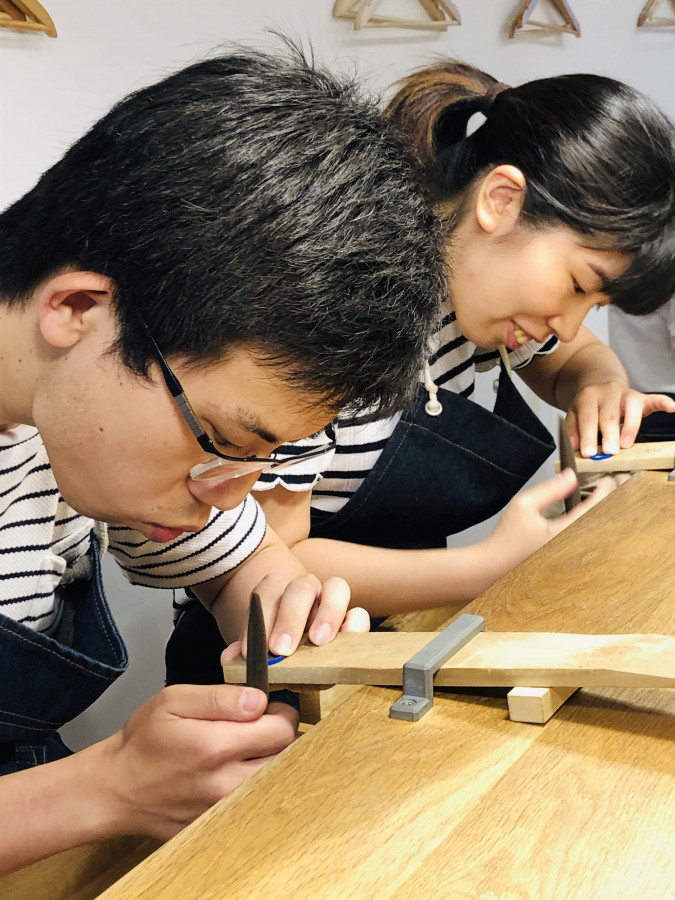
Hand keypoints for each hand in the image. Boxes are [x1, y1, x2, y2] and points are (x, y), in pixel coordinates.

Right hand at [97, 683, 296, 839]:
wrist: (115, 788)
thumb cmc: (142, 741)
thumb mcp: (173, 701)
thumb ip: (220, 698)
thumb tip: (258, 699)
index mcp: (214, 747)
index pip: (281, 730)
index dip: (281, 713)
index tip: (270, 707)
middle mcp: (224, 783)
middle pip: (286, 757)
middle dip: (281, 736)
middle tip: (263, 724)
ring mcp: (223, 809)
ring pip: (274, 781)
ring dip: (272, 760)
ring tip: (251, 746)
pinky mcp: (219, 824)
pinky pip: (254, 801)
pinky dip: (255, 783)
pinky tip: (236, 769)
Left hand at [223, 574, 369, 660]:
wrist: (294, 652)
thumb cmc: (273, 648)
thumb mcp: (255, 651)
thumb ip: (242, 653)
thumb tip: (231, 658)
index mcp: (277, 592)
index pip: (267, 593)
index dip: (259, 620)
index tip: (251, 652)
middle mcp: (306, 591)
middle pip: (301, 588)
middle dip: (290, 618)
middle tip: (280, 649)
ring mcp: (331, 602)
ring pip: (336, 588)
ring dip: (327, 614)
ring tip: (318, 641)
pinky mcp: (353, 621)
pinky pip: (359, 614)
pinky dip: (354, 626)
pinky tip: (343, 644)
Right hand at [484, 469, 614, 572]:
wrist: (496, 566)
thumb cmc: (507, 539)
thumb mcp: (524, 505)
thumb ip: (549, 490)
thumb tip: (570, 477)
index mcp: (567, 532)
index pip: (597, 507)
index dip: (605, 491)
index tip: (606, 480)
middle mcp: (574, 546)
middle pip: (603, 520)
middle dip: (607, 502)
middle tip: (604, 487)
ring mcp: (573, 555)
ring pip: (598, 531)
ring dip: (599, 514)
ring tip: (596, 499)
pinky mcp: (569, 559)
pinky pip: (587, 539)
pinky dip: (590, 525)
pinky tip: (585, 517)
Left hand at [566, 382, 674, 456]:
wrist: (600, 385)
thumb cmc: (589, 406)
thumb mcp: (575, 414)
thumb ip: (574, 430)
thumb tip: (575, 447)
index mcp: (588, 397)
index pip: (588, 418)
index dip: (588, 436)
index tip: (588, 453)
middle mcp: (608, 392)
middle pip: (609, 415)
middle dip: (609, 434)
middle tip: (609, 452)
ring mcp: (625, 393)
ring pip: (631, 408)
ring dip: (630, 427)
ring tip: (626, 445)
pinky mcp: (641, 397)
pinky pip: (654, 398)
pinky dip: (663, 402)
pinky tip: (672, 408)